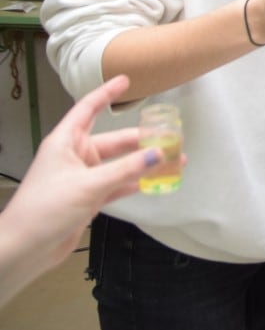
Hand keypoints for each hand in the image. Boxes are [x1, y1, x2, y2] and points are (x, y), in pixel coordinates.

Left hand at [0, 75, 169, 306]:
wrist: (24, 248)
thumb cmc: (46, 207)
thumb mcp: (88, 185)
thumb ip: (126, 169)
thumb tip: (161, 153)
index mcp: (66, 142)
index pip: (88, 109)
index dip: (106, 94)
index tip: (125, 81)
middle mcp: (75, 156)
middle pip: (114, 141)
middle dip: (142, 140)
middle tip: (172, 138)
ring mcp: (83, 178)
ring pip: (120, 165)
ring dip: (144, 164)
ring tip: (174, 161)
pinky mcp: (88, 198)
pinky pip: (118, 185)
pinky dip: (135, 183)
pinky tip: (156, 181)